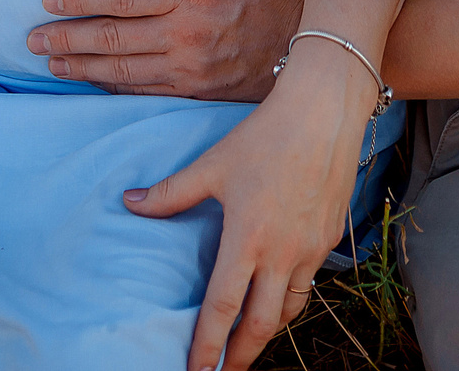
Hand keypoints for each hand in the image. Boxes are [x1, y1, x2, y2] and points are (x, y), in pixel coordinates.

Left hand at [26, 0, 306, 97]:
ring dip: (81, 65)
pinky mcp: (196, 91)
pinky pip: (143, 91)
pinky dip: (110, 86)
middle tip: (32, 38)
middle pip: (112, 38)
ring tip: (50, 60)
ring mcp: (189, 69)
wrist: (316, 47)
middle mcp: (186, 36)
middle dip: (67, 37)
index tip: (50, 0)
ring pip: (121, 70)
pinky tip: (90, 81)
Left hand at [125, 45, 374, 370]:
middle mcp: (282, 253)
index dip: (207, 345)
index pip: (223, 307)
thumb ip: (171, 193)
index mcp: (248, 237)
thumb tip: (130, 203)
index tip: (195, 368)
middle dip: (239, 357)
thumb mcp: (213, 163)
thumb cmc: (266, 135)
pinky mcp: (328, 240)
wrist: (325, 113)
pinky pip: (308, 287)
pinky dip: (289, 304)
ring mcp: (310, 250)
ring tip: (245, 346)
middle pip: (260, 325)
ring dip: (265, 334)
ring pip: (288, 312)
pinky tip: (276, 303)